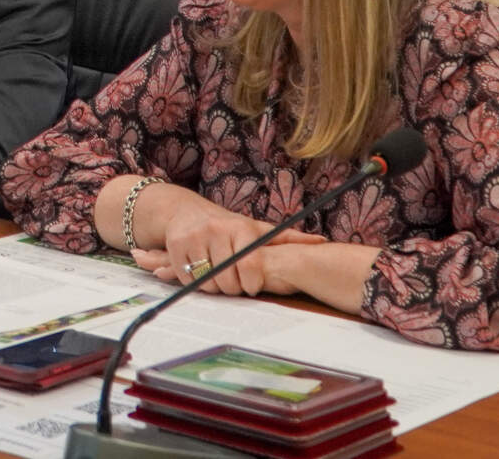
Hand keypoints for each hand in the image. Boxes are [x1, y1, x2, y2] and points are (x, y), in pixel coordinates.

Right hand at [130, 202, 325, 297]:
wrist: (187, 211)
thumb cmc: (229, 227)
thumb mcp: (258, 230)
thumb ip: (288, 238)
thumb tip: (322, 242)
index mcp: (241, 228)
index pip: (250, 267)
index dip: (252, 283)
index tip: (252, 284)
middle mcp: (217, 229)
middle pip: (228, 280)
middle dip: (232, 287)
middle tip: (234, 281)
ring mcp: (194, 237)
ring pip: (208, 282)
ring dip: (214, 286)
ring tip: (218, 275)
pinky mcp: (176, 246)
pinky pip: (188, 279)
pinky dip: (195, 281)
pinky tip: (200, 270)